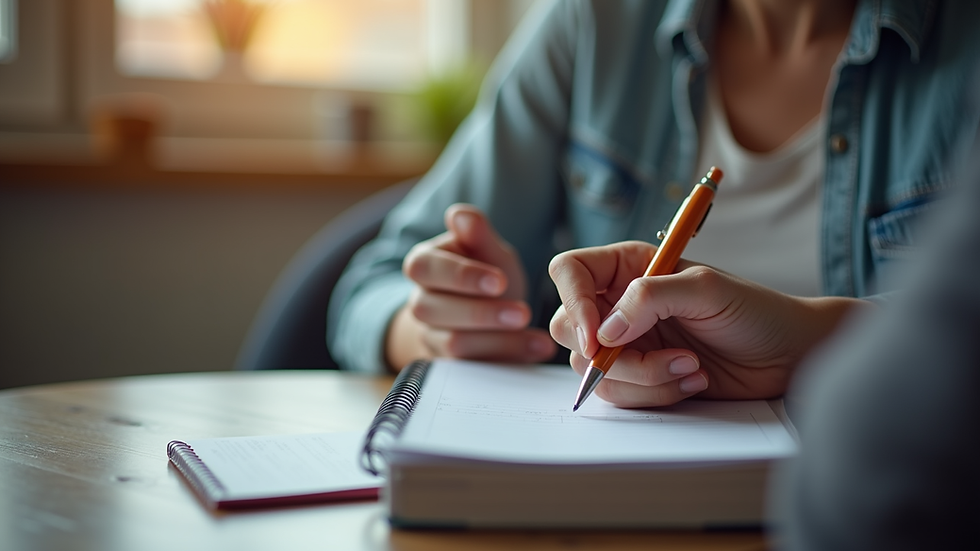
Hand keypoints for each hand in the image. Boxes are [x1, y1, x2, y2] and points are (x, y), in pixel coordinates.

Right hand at [384, 204, 556, 369]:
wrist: (485, 310)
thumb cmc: (485, 271)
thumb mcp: (488, 250)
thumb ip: (477, 235)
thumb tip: (460, 215)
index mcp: (423, 265)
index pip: (424, 268)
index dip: (460, 275)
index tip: (499, 281)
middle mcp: (420, 301)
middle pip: (431, 309)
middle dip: (480, 312)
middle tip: (523, 312)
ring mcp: (431, 335)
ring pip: (452, 343)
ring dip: (496, 339)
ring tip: (532, 330)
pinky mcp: (451, 364)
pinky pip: (475, 367)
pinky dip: (510, 356)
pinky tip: (539, 346)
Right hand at [549, 241, 865, 406]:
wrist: (785, 356)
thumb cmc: (753, 310)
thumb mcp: (706, 289)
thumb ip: (650, 298)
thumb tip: (605, 330)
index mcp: (628, 267)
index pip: (570, 272)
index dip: (573, 302)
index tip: (598, 337)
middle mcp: (618, 303)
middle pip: (570, 327)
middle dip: (610, 355)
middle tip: (655, 357)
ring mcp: (627, 343)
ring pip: (593, 369)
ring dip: (643, 377)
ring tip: (691, 367)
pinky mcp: (639, 377)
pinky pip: (620, 395)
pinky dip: (655, 394)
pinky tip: (693, 379)